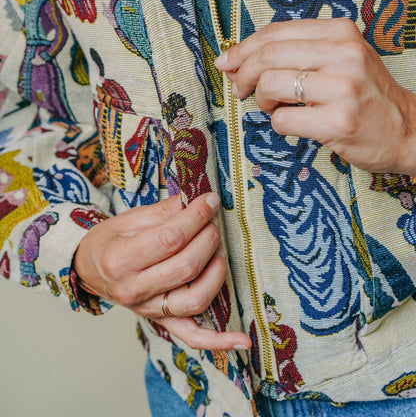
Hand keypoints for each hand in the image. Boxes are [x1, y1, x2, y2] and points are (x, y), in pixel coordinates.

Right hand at [74, 192, 250, 350]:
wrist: (89, 269)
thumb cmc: (109, 241)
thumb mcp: (128, 219)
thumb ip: (163, 211)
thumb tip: (195, 201)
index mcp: (121, 259)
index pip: (169, 239)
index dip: (195, 217)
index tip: (209, 201)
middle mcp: (134, 290)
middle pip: (186, 267)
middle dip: (208, 238)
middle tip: (213, 221)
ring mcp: (149, 310)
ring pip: (194, 299)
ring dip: (217, 272)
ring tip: (219, 250)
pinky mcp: (161, 322)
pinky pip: (192, 337)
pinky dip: (218, 341)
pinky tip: (243, 341)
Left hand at [215, 18, 415, 173]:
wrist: (408, 129)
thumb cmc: (364, 93)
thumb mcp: (339, 56)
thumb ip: (295, 50)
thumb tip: (235, 57)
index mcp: (340, 31)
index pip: (275, 32)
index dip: (242, 48)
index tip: (227, 62)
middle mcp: (343, 54)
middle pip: (267, 56)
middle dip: (243, 74)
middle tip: (239, 89)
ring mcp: (343, 88)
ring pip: (270, 86)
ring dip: (261, 101)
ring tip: (274, 107)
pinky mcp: (338, 122)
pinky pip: (282, 120)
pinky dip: (277, 124)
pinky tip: (294, 123)